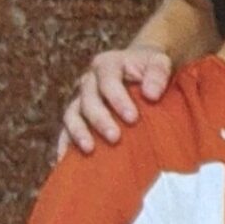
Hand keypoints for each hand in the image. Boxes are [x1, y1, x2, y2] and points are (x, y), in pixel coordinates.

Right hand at [57, 46, 172, 155]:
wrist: (140, 70)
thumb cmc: (150, 68)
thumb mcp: (159, 62)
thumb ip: (158, 73)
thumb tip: (151, 94)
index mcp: (107, 65)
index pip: (108, 80)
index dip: (118, 98)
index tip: (133, 118)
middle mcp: (89, 81)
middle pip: (88, 99)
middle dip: (100, 119)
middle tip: (115, 137)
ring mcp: (81, 99)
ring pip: (72, 114)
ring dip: (78, 133)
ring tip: (89, 149)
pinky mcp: (77, 116)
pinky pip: (66, 130)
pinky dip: (65, 144)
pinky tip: (65, 161)